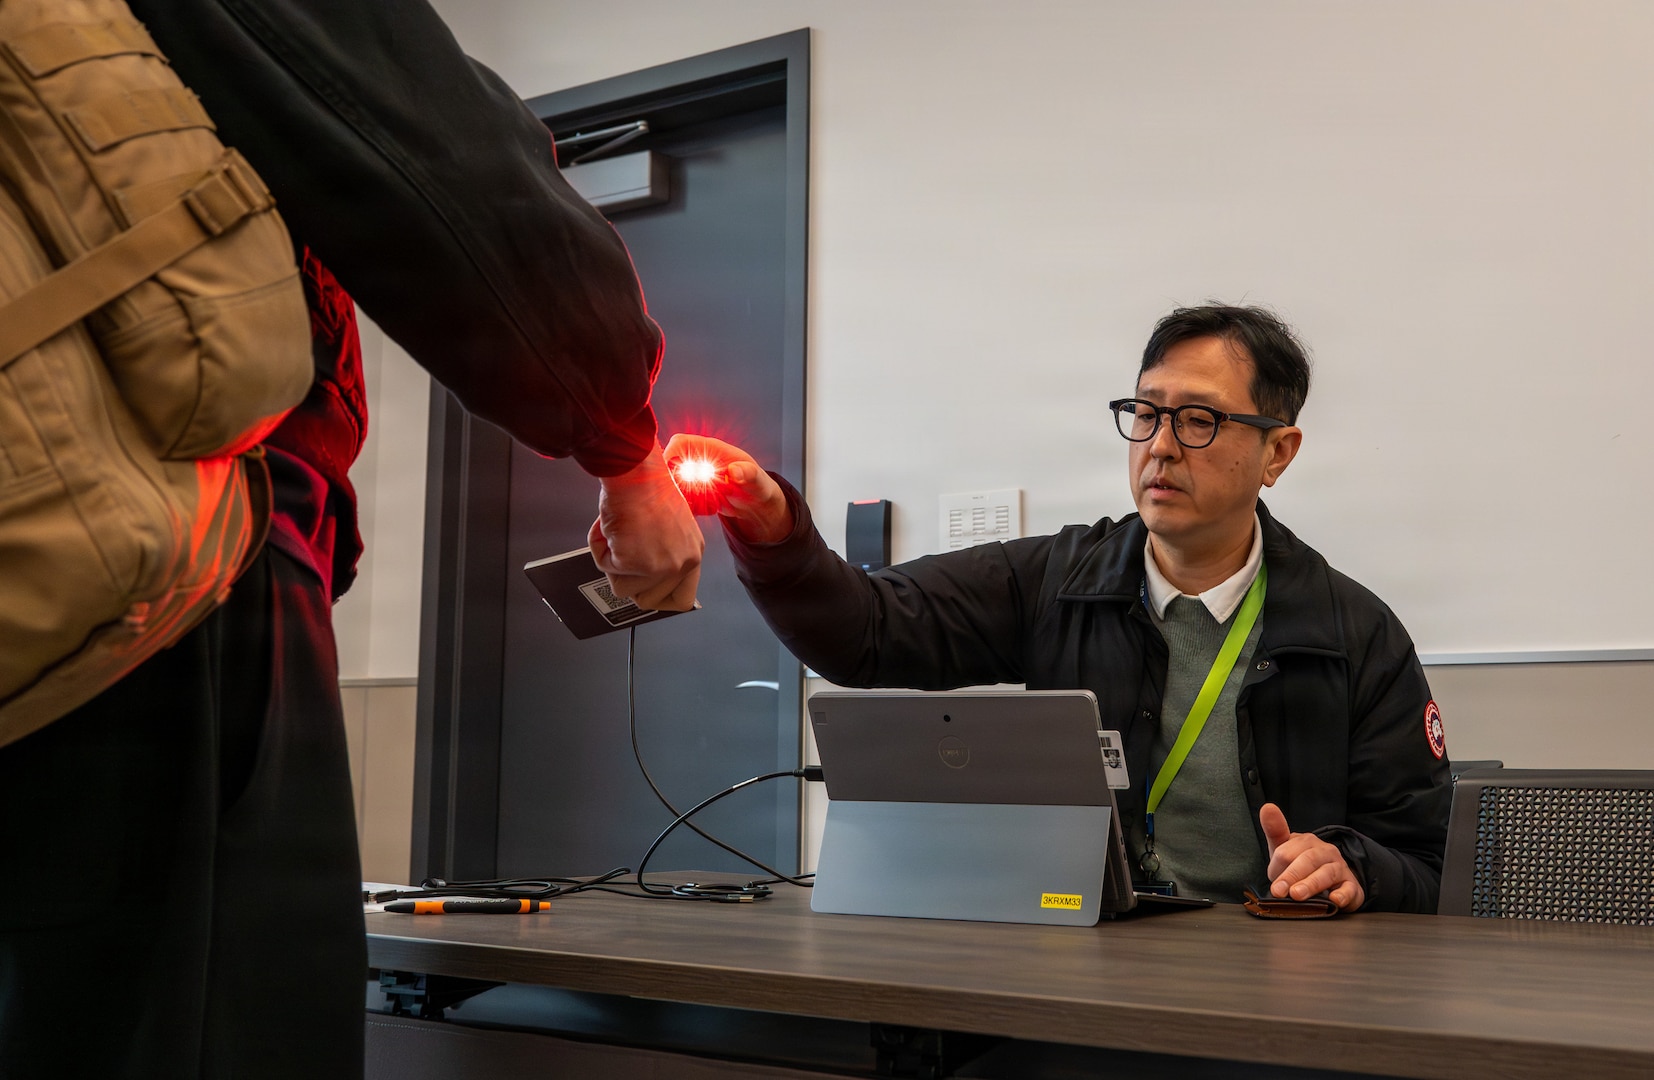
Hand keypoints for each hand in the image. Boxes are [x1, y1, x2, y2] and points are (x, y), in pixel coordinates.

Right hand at [589, 443, 702, 610]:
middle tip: (624, 551)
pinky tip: (612, 526)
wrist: (636, 472)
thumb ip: (661, 553)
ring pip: (622, 588)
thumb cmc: (648, 488)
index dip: (658, 596)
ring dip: (612, 562)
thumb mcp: (667, 527)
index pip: (682, 599)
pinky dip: (601, 547)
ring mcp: (660, 567)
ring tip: (619, 533)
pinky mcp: (636, 563)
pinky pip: (606, 567)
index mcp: (692, 553)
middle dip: (627, 579)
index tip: (646, 590)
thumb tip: (638, 573)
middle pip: (647, 600)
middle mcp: (682, 563)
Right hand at [662, 433, 791, 543]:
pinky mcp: (694, 492)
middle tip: (689, 496)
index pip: (681, 442)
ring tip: (705, 504)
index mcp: (712, 449)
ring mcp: (695, 477)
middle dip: (673, 481)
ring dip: (682, 496)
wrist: (756, 502)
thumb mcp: (757, 479)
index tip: (670, 473)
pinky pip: (681, 498)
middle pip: (671, 464)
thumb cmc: (758, 484)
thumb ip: (747, 473)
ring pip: (674, 484)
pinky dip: (689, 507)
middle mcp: (699, 461)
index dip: (670, 453)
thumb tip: (733, 471)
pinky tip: (707, 510)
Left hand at [1260, 803, 1365, 911]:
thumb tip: (1267, 807)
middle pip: (1308, 860)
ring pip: (1327, 873)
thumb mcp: (1285, 850)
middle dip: (1291, 875)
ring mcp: (1340, 868)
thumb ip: (1275, 831)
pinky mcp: (1351, 886)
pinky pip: (1350, 889)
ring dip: (1311, 884)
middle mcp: (1325, 852)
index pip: (1287, 851)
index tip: (1272, 883)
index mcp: (1307, 841)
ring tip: (1297, 895)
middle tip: (1279, 891)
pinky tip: (1334, 900)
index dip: (1276, 868)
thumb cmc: (1303, 865)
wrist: (1334, 881)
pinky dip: (1343, 894)